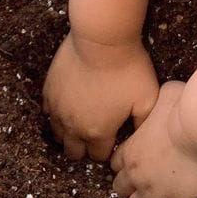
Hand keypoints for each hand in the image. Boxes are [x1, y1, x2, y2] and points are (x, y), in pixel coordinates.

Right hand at [43, 32, 158, 162]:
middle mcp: (73, 126)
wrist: (102, 40)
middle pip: (73, 152)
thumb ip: (143, 123)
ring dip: (68, 134)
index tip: (112, 142)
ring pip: (57, 134)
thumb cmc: (128, 69)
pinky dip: (57, 114)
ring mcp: (58, 108)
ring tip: (80, 124)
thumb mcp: (147, 99)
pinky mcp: (49, 90)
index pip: (98, 157)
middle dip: (84, 149)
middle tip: (95, 137)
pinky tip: (67, 106)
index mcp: (98, 132)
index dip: (107, 152)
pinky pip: (48, 112)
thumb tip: (140, 136)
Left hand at [110, 81, 196, 197]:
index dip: (125, 161)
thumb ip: (155, 102)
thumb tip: (159, 98)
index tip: (135, 158)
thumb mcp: (164, 95)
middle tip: (144, 176)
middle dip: (129, 182)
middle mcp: (136, 174)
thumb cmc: (184, 110)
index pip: (116, 163)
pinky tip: (174, 196)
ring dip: (144, 196)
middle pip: (121, 187)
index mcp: (131, 151)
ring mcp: (154, 192)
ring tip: (157, 190)